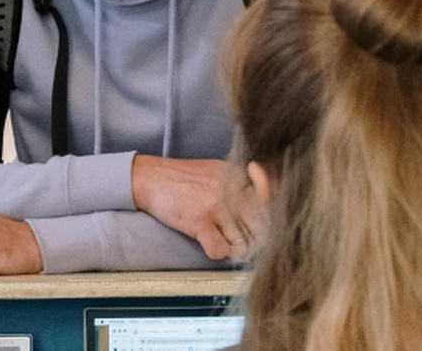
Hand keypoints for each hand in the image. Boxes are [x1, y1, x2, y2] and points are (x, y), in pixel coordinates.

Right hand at [131, 156, 262, 261]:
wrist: (151, 177)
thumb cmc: (185, 178)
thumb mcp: (220, 171)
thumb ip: (245, 183)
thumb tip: (271, 201)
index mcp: (238, 176)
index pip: (270, 203)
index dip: (270, 220)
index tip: (264, 225)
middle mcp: (232, 190)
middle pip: (262, 228)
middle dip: (255, 240)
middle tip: (243, 239)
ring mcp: (216, 206)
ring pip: (243, 244)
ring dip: (232, 247)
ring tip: (219, 235)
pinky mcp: (200, 222)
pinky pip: (221, 251)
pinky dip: (215, 251)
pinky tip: (208, 240)